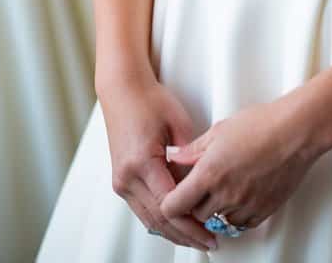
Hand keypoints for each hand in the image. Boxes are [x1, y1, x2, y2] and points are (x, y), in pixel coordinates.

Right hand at [99, 75, 216, 250]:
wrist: (122, 89)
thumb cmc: (149, 100)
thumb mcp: (179, 123)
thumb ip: (192, 156)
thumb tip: (205, 183)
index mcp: (142, 162)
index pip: (170, 205)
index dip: (192, 224)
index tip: (211, 232)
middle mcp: (127, 176)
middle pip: (159, 219)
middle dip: (186, 235)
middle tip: (210, 242)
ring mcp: (121, 180)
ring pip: (149, 220)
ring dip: (174, 232)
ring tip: (198, 239)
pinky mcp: (120, 180)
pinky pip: (142, 209)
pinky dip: (161, 221)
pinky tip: (179, 225)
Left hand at [160, 96, 320, 233]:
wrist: (295, 132)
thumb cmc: (261, 124)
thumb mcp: (219, 130)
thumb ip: (193, 149)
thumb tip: (176, 157)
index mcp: (209, 173)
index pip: (174, 205)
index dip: (169, 202)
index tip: (174, 195)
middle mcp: (225, 194)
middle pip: (196, 216)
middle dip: (194, 204)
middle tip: (199, 189)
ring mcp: (244, 205)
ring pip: (218, 221)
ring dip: (216, 209)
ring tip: (223, 187)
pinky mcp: (263, 211)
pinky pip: (240, 223)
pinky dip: (236, 214)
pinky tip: (240, 194)